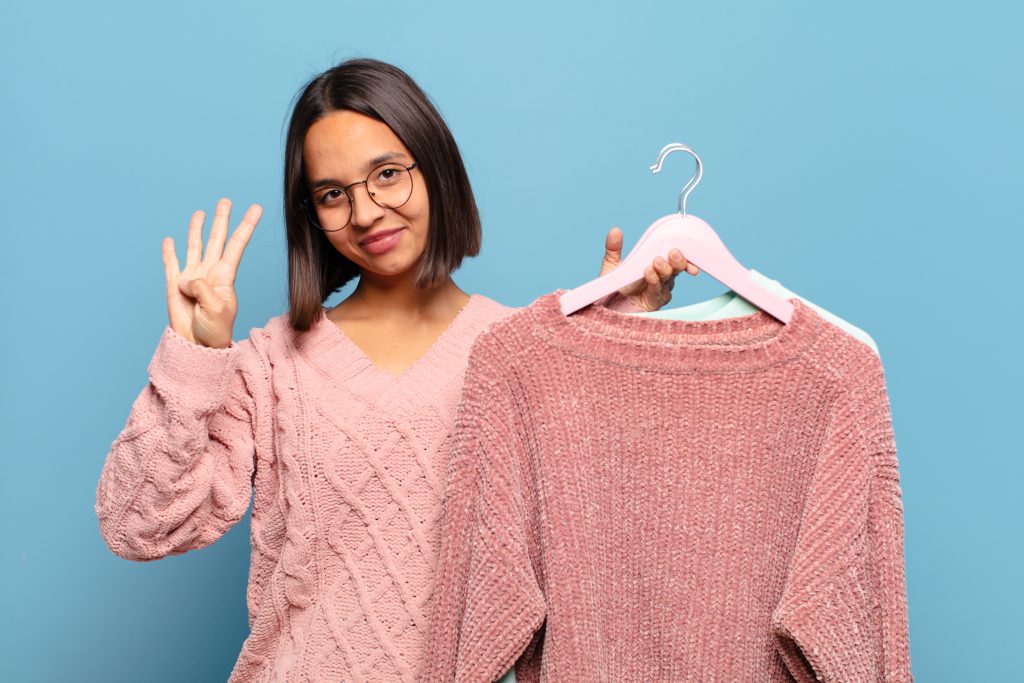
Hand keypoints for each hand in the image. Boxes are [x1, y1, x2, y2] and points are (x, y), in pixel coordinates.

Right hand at [162, 198, 261, 348]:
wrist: (198, 346)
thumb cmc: (215, 330)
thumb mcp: (216, 308)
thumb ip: (203, 289)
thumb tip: (187, 277)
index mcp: (225, 275)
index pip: (237, 244)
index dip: (246, 225)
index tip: (256, 208)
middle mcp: (210, 272)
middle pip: (216, 239)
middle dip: (221, 220)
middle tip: (225, 201)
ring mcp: (192, 277)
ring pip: (195, 246)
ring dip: (197, 229)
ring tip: (200, 213)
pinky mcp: (174, 285)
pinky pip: (171, 264)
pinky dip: (169, 252)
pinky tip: (169, 240)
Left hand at [599, 227, 698, 311]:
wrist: (604, 311)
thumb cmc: (612, 290)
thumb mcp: (611, 265)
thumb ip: (614, 248)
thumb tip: (615, 230)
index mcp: (656, 268)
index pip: (674, 260)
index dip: (682, 254)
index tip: (683, 246)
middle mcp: (661, 281)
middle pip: (675, 269)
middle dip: (677, 260)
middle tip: (673, 251)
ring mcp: (658, 293)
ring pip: (668, 280)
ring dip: (664, 269)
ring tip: (656, 261)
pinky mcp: (652, 304)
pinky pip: (656, 291)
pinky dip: (653, 281)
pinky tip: (648, 272)